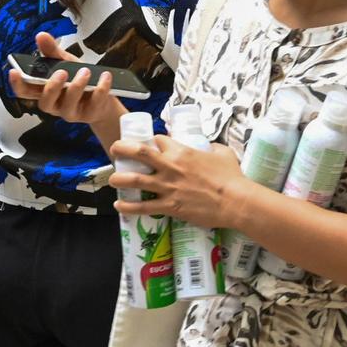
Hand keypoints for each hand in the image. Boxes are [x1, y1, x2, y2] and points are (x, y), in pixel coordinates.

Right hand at [8, 32, 118, 126]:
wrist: (103, 100)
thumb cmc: (79, 80)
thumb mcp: (66, 63)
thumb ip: (53, 52)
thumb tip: (40, 35)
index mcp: (45, 91)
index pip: (25, 92)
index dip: (17, 84)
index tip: (14, 72)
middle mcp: (54, 105)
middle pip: (45, 102)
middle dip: (52, 87)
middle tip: (62, 72)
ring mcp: (71, 112)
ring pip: (68, 104)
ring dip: (77, 86)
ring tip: (85, 71)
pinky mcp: (89, 115)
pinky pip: (94, 103)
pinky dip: (101, 88)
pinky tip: (105, 77)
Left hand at [110, 135, 244, 229]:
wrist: (234, 201)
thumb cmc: (231, 176)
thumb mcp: (222, 152)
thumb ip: (211, 147)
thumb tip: (207, 146)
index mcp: (182, 151)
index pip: (158, 139)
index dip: (152, 140)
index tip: (150, 144)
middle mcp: (170, 166)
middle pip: (138, 153)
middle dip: (122, 148)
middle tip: (114, 149)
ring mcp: (167, 187)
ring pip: (135, 180)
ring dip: (119, 178)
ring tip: (111, 179)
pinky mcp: (169, 206)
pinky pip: (143, 206)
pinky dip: (128, 206)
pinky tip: (119, 205)